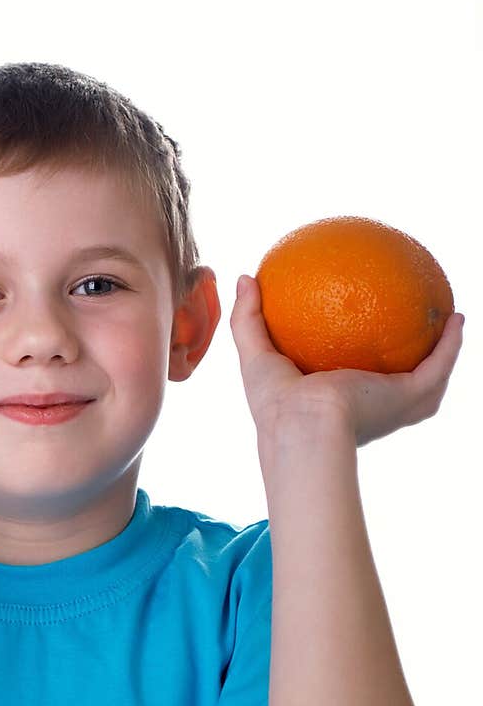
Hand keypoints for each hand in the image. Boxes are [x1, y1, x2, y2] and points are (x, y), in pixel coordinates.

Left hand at [229, 274, 464, 446]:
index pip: (351, 384)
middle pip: (397, 384)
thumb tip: (246, 277)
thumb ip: (249, 317)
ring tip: (452, 322)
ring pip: (429, 379)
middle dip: (410, 364)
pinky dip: (453, 344)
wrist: (304, 427)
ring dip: (444, 354)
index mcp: (336, 405)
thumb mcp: (255, 354)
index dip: (359, 363)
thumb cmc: (275, 402)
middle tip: (415, 331)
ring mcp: (393, 407)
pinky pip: (440, 366)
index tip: (361, 336)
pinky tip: (458, 317)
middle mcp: (369, 409)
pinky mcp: (410, 398)